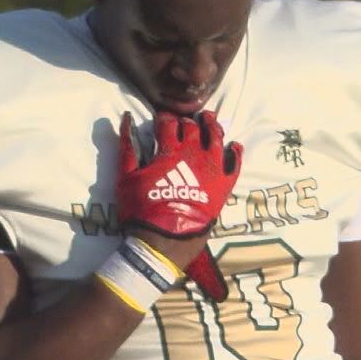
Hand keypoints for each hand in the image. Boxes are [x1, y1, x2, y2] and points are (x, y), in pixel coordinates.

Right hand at [116, 112, 240, 298]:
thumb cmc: (141, 210)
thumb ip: (126, 146)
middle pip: (193, 127)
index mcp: (169, 150)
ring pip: (217, 137)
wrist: (164, 241)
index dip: (164, 117)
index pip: (168, 123)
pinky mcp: (224, 185)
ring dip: (212, 126)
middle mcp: (193, 153)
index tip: (161, 118)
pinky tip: (234, 146)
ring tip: (209, 120)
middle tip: (185, 121)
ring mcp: (212, 168)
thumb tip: (125, 119)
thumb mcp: (125, 178)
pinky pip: (235, 163)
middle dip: (187, 121)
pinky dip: (235, 152)